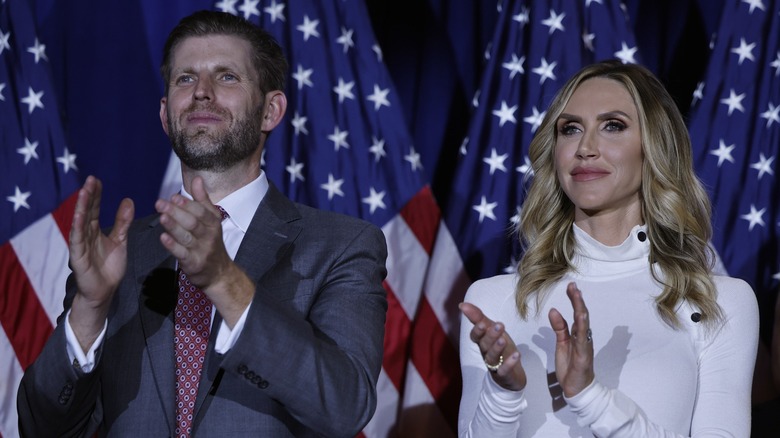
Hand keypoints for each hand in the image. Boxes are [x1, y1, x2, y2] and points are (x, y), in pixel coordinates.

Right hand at [68, 176, 133, 349]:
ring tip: (84, 192)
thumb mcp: (120, 240)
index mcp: (94, 230)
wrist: (105, 291)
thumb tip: (128, 200)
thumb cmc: (109, 266)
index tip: (97, 180)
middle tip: (91, 180)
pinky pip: (77, 241)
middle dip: (88, 196)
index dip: (95, 195)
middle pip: (86, 212)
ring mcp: (80, 245)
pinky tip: (79, 217)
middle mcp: (85, 235)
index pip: (94, 209)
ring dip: (81, 208)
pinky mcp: (78, 257)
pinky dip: (77, 228)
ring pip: (80, 223)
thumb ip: (123, 222)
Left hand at [155, 176, 229, 289]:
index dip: (188, 204)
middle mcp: (209, 236)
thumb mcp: (211, 220)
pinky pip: (182, 253)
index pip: (201, 211)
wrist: (219, 273)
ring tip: (161, 217)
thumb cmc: (210, 242)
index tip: (174, 197)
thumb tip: (197, 179)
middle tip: (160, 203)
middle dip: (176, 212)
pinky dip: (172, 245)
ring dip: (173, 226)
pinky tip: (163, 237)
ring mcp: (202, 250)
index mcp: (213, 223)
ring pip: (187, 236)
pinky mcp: (193, 263)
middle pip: (193, 222)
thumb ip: (202, 200)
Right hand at [460, 302, 525, 390]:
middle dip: (490, 335)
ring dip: (497, 348)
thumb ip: (478, 317)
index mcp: (482, 342)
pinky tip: (517, 355)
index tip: (481, 322)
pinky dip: (509, 364)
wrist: (511, 375)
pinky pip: (504, 370)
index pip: (475, 336)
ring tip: (504, 340)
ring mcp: (495, 365)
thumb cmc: (500, 348)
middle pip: (485, 345)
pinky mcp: (504, 375)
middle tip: (499, 325)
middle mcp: (486, 353)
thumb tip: (463, 304)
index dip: (477, 331)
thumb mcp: (492, 330)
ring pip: (492, 357)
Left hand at [548, 282, 594, 397]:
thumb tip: (554, 310)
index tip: (570, 286)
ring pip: (583, 324)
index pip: (576, 313)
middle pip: (581, 314)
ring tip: (577, 295)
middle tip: (573, 285)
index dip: (574, 299)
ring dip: (580, 308)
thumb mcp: (562, 344)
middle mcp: (583, 337)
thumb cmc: (571, 366)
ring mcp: (585, 345)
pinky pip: (583, 339)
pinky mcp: (583, 355)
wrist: (576, 388)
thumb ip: (559, 327)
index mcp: (577, 334)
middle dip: (577, 300)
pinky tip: (581, 316)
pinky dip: (582, 327)